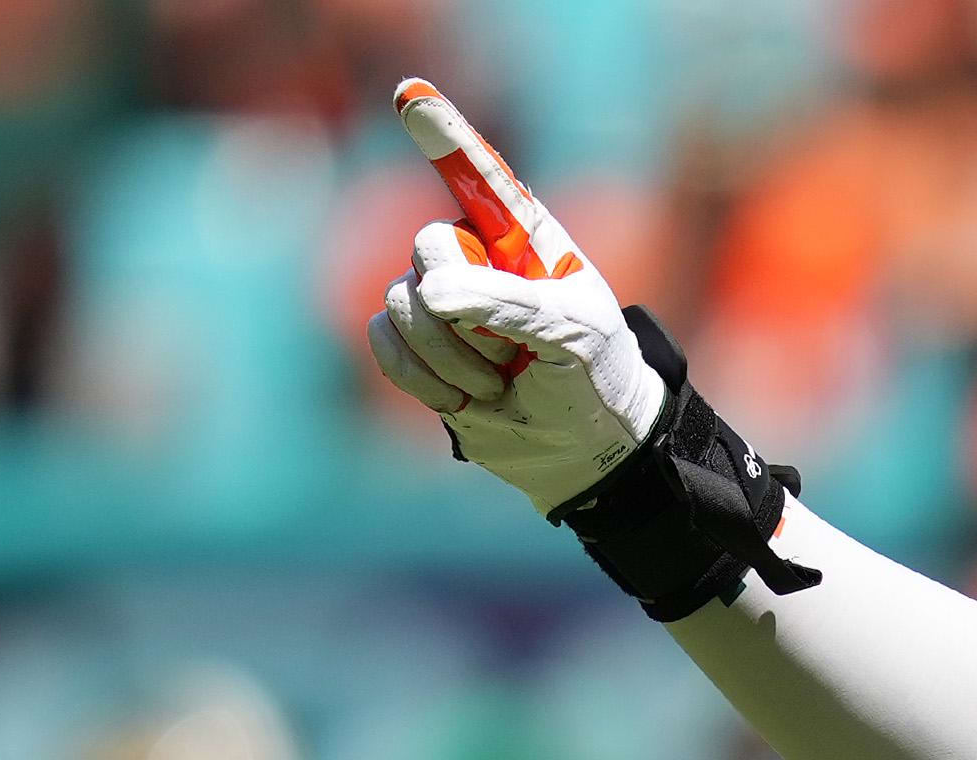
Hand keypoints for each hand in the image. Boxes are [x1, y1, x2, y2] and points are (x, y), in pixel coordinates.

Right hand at [361, 84, 661, 511]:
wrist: (579, 447)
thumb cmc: (592, 375)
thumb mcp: (571, 334)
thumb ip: (504, 303)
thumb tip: (428, 292)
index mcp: (524, 236)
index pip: (479, 177)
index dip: (445, 136)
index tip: (409, 94)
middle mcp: (476, 257)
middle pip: (428, 247)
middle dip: (465, 313)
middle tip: (512, 353)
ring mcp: (441, 300)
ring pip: (402, 303)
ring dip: (449, 358)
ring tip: (499, 383)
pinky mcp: (417, 345)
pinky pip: (384, 341)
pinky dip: (420, 377)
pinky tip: (466, 398)